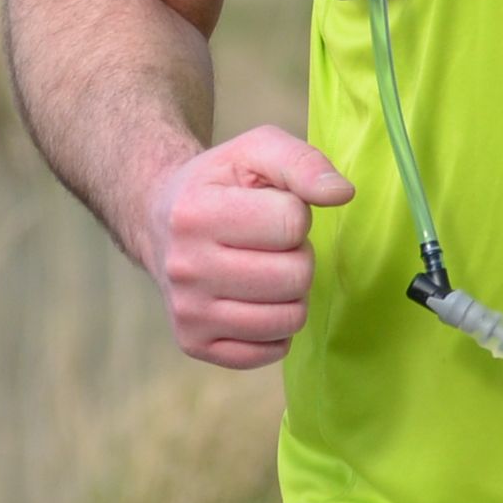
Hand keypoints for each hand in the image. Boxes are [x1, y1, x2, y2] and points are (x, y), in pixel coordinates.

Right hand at [141, 123, 350, 367]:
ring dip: (292, 293)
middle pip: (294, 276)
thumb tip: (342, 193)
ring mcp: (186, 312)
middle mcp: (184, 268)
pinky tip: (257, 300)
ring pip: (286, 319)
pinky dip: (277, 328)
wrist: (160, 219)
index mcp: (195, 213)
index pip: (291, 223)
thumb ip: (304, 163)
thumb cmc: (221, 182)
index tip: (274, 208)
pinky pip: (268, 352)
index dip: (297, 213)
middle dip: (299, 255)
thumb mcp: (257, 150)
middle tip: (274, 244)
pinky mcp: (193, 344)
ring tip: (268, 268)